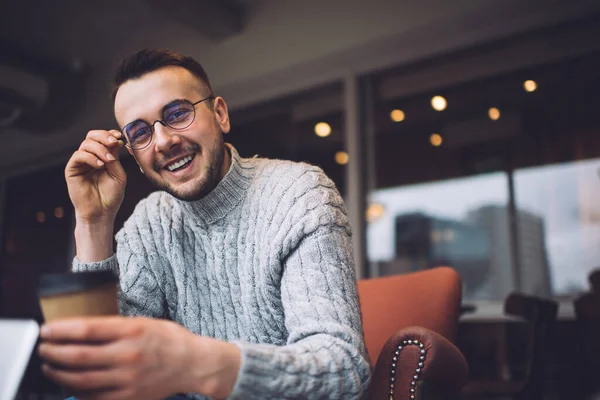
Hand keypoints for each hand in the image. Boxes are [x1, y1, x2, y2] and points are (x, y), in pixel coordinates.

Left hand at [38, 317, 240, 399]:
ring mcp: (127, 378)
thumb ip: (114, 326)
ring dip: (58, 373)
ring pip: (80, 379)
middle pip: (78, 356)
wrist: (193, 364)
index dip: (60, 330)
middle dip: (53, 352)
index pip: (86, 329)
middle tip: (43, 348)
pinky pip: (93, 397)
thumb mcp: (143, 322)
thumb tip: (80, 329)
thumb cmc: (169, 340)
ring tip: (49, 367)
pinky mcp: (128, 396)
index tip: (46, 330)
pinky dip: (75, 391)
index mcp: (131, 331)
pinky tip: (69, 384)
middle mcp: (128, 354)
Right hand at [65, 129, 126, 223]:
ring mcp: (80, 163)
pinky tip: (100, 165)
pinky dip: (90, 157)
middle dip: (104, 136)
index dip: (110, 134)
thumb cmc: (111, 196)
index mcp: (102, 157)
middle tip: (114, 142)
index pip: (102, 139)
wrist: (101, 212)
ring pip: (86, 144)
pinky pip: (78, 156)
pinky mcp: (72, 170)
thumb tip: (114, 141)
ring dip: (100, 149)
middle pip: (92, 136)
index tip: (119, 137)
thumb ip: (114, 158)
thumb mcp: (118, 174)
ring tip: (109, 161)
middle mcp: (90, 158)